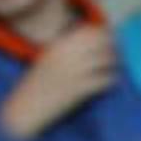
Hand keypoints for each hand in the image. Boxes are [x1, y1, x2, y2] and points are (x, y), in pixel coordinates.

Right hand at [0, 23, 117, 139]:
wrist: (25, 108)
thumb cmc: (38, 85)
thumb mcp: (49, 59)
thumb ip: (68, 49)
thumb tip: (95, 41)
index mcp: (58, 45)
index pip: (90, 31)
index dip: (105, 34)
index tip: (110, 40)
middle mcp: (66, 55)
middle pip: (102, 42)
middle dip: (112, 48)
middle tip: (114, 56)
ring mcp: (73, 71)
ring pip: (107, 59)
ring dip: (113, 64)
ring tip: (111, 69)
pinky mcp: (80, 89)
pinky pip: (105, 80)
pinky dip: (110, 80)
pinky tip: (108, 83)